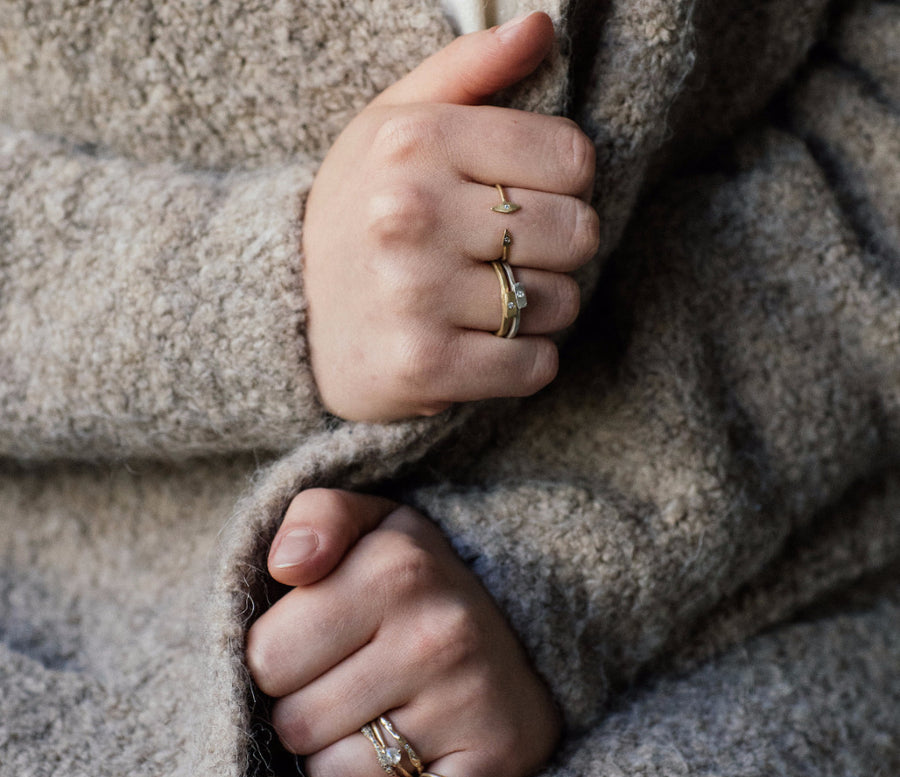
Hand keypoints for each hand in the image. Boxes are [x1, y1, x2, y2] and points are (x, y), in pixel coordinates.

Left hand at [245, 489, 560, 776]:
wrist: (527, 618)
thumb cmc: (419, 578)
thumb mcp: (371, 524)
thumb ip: (316, 518)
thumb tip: (286, 567)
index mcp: (397, 570)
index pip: (264, 657)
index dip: (273, 657)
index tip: (307, 645)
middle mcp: (439, 636)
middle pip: (295, 726)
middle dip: (300, 710)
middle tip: (338, 684)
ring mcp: (472, 703)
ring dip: (336, 761)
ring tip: (368, 719)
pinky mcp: (496, 761)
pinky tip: (386, 771)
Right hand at [304, 12, 598, 420]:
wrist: (287, 314)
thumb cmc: (356, 214)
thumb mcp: (391, 125)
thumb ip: (468, 69)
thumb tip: (543, 25)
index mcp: (414, 143)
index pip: (572, 158)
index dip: (566, 183)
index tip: (528, 197)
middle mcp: (410, 215)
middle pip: (576, 232)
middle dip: (559, 249)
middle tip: (512, 257)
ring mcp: (415, 296)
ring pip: (560, 304)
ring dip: (540, 309)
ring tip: (488, 301)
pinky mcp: (425, 366)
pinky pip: (534, 367)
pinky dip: (525, 362)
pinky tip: (486, 346)